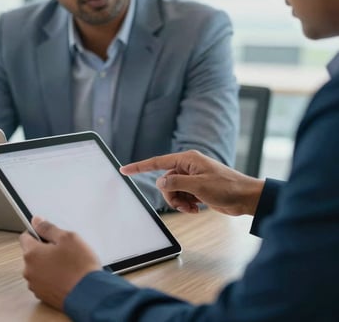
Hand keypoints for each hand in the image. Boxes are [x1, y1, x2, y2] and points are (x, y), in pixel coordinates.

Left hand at [19, 217, 101, 309]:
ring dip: (48, 263)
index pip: (25, 236)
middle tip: (63, 248)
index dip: (37, 232)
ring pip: (38, 267)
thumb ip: (49, 228)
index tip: (48, 233)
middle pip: (32, 253)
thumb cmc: (79, 266)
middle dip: (45, 249)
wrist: (89, 293)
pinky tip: (66, 274)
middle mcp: (29, 270)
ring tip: (67, 263)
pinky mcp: (43, 295)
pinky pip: (44, 280)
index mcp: (32, 254)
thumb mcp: (67, 238)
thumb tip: (36, 221)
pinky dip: (52, 276)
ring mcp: (35, 284)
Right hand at [121, 150, 263, 215]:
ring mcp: (192, 178)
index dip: (139, 167)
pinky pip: (182, 197)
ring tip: (192, 207)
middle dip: (171, 195)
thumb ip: (175, 183)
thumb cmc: (226, 187)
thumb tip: (160, 182)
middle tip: (184, 203)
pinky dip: (186, 205)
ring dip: (179, 202)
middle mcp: (188, 167)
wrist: (245, 197)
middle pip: (165, 182)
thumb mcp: (198, 186)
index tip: (124, 170)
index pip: (158, 162)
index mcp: (187, 159)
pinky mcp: (196, 188)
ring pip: (172, 191)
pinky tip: (197, 209)